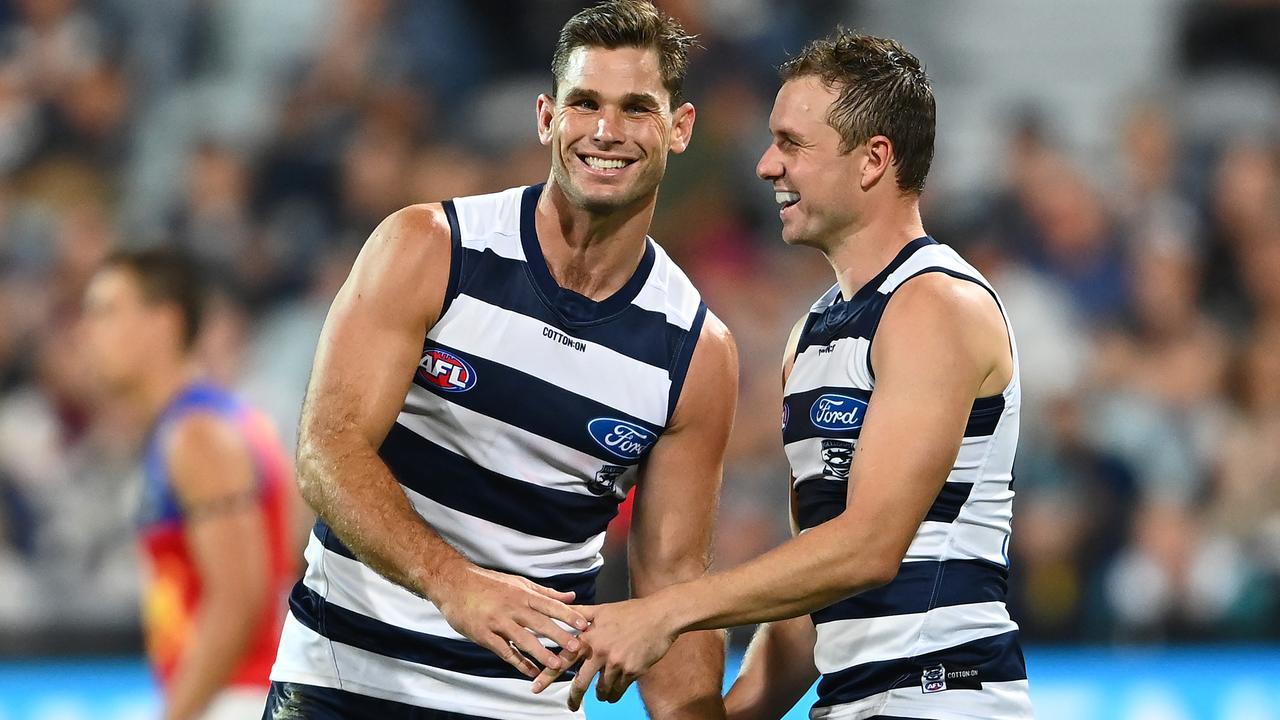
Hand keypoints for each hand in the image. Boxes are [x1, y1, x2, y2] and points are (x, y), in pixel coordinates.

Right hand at [433, 563, 588, 677]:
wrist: (454, 584)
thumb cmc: (489, 583)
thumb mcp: (519, 583)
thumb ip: (546, 592)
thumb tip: (571, 596)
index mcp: (522, 594)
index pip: (550, 605)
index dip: (567, 615)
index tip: (584, 625)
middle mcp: (513, 607)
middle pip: (540, 623)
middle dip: (560, 636)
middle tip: (577, 647)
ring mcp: (498, 622)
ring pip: (523, 639)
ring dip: (541, 653)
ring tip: (557, 665)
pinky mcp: (484, 635)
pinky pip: (504, 651)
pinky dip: (518, 662)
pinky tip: (531, 672)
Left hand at [531, 597, 679, 709]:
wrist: (661, 616)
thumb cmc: (631, 612)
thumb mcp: (602, 610)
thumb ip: (580, 614)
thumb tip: (561, 609)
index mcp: (590, 637)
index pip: (563, 659)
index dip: (548, 675)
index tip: (535, 688)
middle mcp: (600, 651)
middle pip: (580, 684)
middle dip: (574, 698)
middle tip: (571, 706)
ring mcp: (616, 663)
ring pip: (602, 690)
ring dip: (601, 694)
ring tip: (602, 691)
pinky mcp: (632, 671)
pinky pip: (619, 690)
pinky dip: (616, 692)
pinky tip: (617, 687)